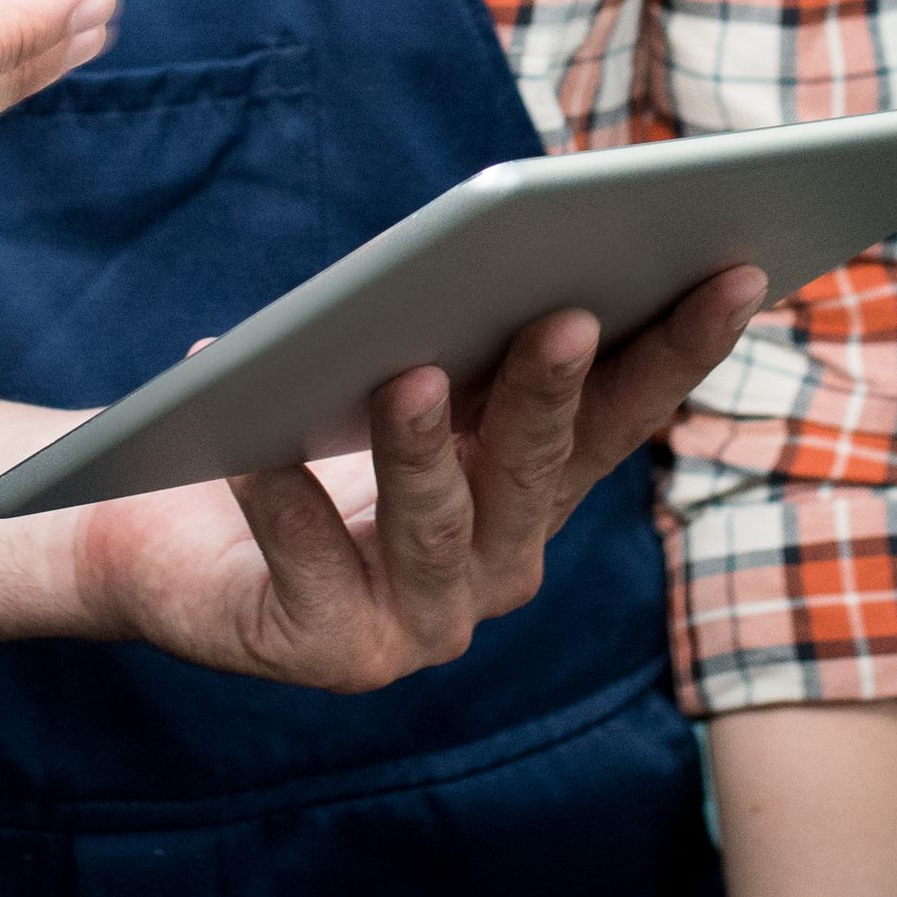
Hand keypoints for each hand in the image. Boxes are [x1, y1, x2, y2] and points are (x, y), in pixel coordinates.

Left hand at [71, 266, 762, 691]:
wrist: (163, 542)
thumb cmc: (297, 428)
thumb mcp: (393, 379)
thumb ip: (461, 342)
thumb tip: (509, 244)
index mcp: (532, 496)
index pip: (621, 419)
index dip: (682, 350)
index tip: (732, 270)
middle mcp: (497, 571)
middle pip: (536, 474)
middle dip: (553, 391)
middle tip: (566, 312)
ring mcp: (417, 625)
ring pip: (435, 530)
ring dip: (424, 451)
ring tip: (407, 375)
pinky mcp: (324, 652)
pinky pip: (304, 566)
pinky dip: (278, 497)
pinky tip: (256, 444)